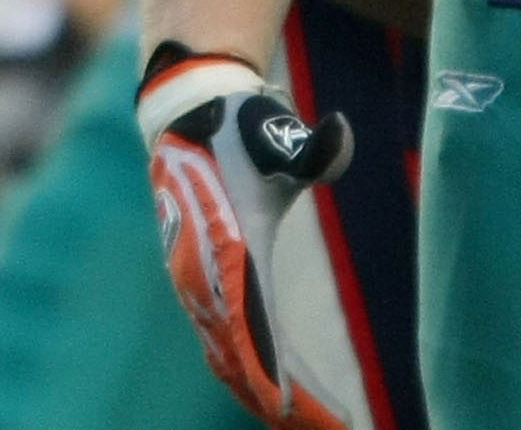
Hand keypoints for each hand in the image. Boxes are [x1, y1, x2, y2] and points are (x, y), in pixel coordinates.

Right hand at [138, 48, 355, 428]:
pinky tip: (277, 406)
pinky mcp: (198, 289)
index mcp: (227, 243)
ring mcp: (196, 284)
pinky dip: (248, 381)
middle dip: (286, 403)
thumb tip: (338, 133)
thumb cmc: (239, 129)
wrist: (182, 121)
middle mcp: (205, 272)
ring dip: (269, 399)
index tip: (296, 408)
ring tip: (320, 428)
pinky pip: (222, 347)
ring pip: (228, 360)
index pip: (250, 320)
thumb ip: (314, 144)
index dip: (275, 370)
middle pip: (241, 357)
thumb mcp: (274, 131)